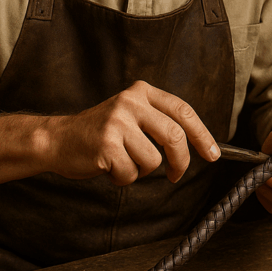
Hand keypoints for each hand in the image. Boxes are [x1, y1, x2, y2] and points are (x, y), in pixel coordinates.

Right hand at [42, 80, 219, 185]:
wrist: (58, 139)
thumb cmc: (99, 133)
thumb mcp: (130, 115)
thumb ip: (157, 121)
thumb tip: (196, 144)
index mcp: (141, 92)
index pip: (183, 111)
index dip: (202, 135)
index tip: (213, 154)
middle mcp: (130, 102)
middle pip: (174, 136)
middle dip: (180, 162)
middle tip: (176, 175)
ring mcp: (117, 121)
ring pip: (153, 160)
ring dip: (141, 171)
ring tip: (122, 163)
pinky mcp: (106, 143)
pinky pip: (131, 172)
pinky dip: (122, 178)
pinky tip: (107, 167)